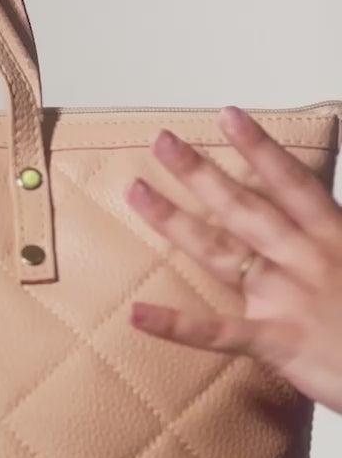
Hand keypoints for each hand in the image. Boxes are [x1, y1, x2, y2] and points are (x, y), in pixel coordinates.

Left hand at [126, 107, 341, 412]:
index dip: (258, 147)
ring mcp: (289, 298)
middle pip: (244, 205)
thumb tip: (319, 218)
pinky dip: (176, 324)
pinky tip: (137, 313)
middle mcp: (307, 259)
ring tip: (136, 193)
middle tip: (160, 141)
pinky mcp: (279, 342)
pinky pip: (218, 332)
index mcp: (334, 238)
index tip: (227, 116)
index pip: (290, 181)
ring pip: (221, 251)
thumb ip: (338, 238)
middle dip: (199, 171)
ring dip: (174, 220)